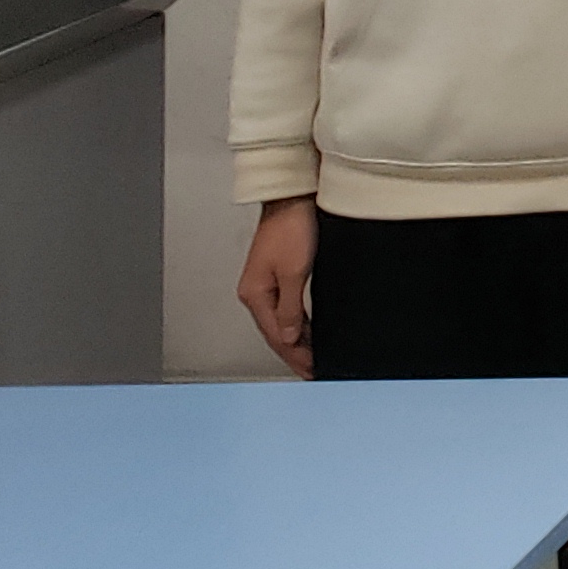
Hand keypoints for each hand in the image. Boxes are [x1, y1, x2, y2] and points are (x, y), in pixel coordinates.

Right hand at [236, 197, 317, 375]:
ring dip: (295, 340)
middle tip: (312, 370)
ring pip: (280, 321)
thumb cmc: (291, 227)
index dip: (294, 355)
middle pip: (275, 331)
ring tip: (311, 357)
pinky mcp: (275, 274)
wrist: (292, 198)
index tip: (310, 370)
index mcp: (255, 294)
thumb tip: (290, 337)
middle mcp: (255, 292)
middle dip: (293, 353)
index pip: (276, 335)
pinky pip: (284, 307)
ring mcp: (263, 283)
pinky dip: (296, 322)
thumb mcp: (294, 272)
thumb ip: (290, 308)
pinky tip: (306, 330)